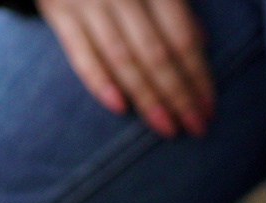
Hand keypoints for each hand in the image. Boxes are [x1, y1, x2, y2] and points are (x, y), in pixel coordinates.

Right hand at [37, 0, 213, 138]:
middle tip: (194, 127)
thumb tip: (201, 43)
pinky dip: (99, 81)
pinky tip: (120, 106)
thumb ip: (176, 8)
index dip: (197, 76)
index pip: (182, 38)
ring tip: (166, 126)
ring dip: (146, 98)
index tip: (208, 108)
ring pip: (122, 58)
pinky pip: (79, 52)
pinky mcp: (57, 10)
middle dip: (177, 95)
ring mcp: (87, 1)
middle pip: (155, 53)